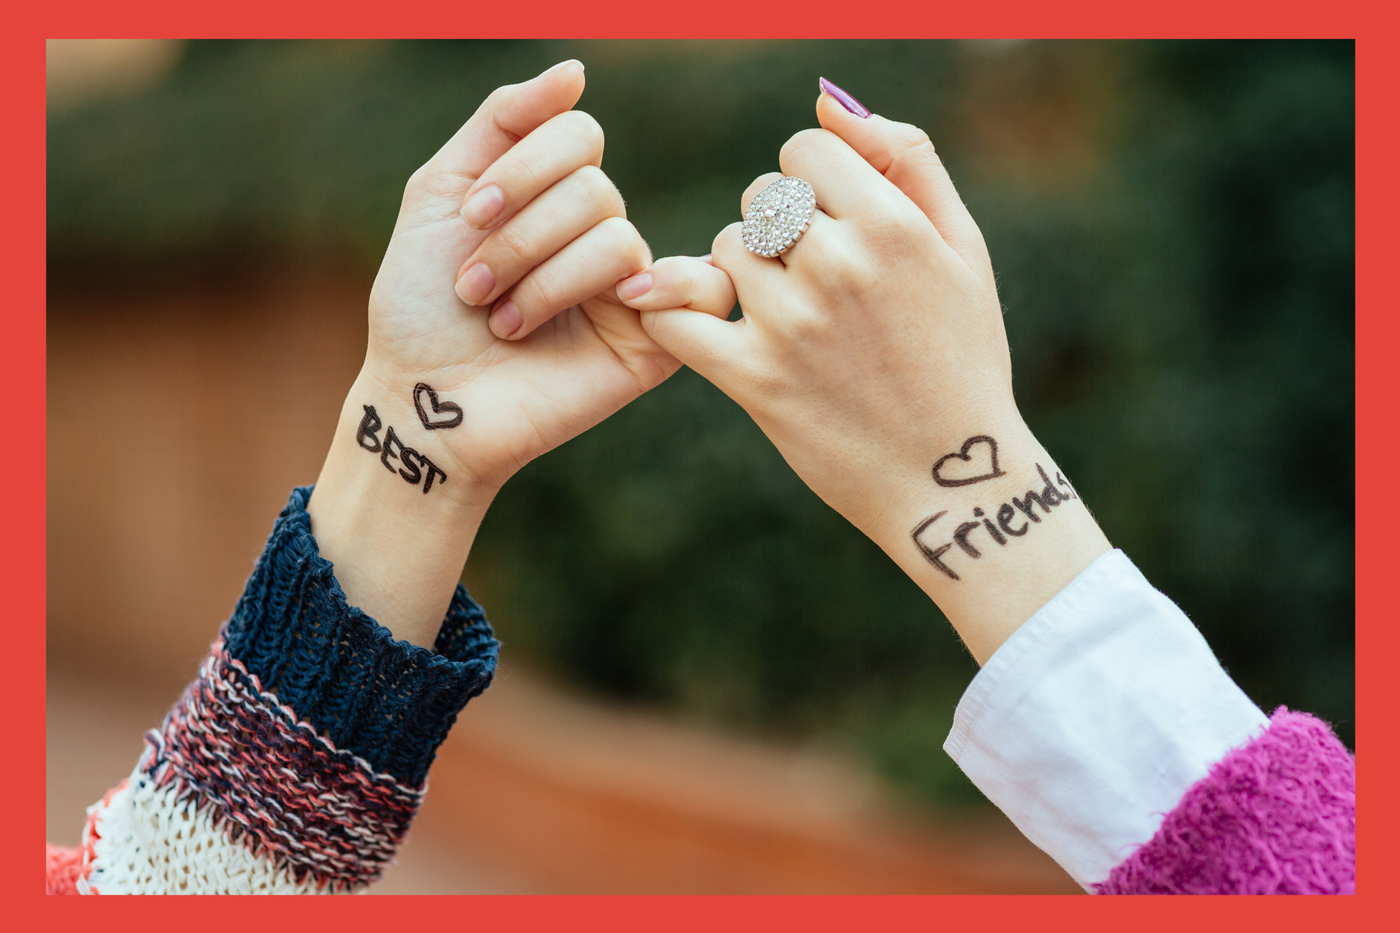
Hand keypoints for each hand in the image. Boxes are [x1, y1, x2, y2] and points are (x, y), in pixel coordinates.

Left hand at [309, 61, 711, 645]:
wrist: (422, 400)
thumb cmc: (420, 308)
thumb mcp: (442, 192)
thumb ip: (503, 121)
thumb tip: (577, 70)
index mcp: (554, 197)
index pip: (578, 136)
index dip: (522, 171)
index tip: (470, 217)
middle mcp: (597, 236)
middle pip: (594, 190)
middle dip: (519, 237)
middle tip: (474, 289)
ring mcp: (630, 290)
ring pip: (618, 239)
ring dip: (544, 281)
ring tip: (505, 324)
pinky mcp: (655, 343)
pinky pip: (701, 287)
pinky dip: (672, 285)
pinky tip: (627, 301)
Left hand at [620, 85, 1109, 661]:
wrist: (954, 479)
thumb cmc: (962, 356)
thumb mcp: (963, 248)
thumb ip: (906, 158)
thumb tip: (826, 100)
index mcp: (893, 226)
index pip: (804, 149)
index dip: (812, 182)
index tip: (832, 222)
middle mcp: (838, 266)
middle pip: (761, 199)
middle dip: (779, 227)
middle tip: (812, 275)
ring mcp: (791, 325)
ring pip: (724, 251)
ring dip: (743, 273)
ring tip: (785, 313)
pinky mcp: (754, 381)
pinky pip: (679, 319)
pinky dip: (674, 312)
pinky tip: (695, 320)